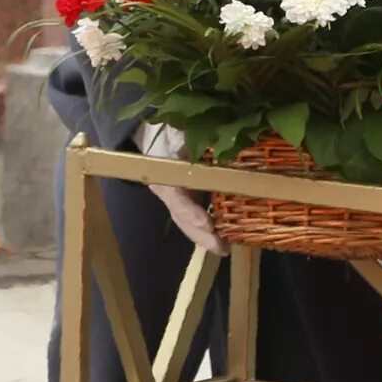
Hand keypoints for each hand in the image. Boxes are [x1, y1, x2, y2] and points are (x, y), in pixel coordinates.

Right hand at [137, 122, 221, 255]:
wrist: (157, 139)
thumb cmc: (170, 134)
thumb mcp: (177, 131)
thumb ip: (184, 136)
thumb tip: (200, 136)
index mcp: (164, 174)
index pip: (176, 197)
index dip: (190, 211)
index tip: (207, 223)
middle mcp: (167, 191)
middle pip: (181, 218)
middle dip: (200, 235)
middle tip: (220, 246)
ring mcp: (174, 200)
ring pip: (186, 224)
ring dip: (205, 239)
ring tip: (224, 249)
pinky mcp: (184, 203)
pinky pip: (193, 222)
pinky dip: (207, 234)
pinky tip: (224, 242)